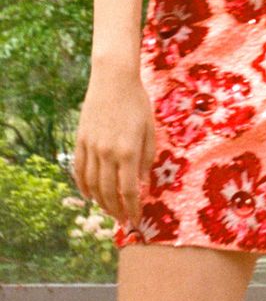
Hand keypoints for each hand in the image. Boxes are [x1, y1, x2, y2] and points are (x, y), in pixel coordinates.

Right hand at [72, 62, 156, 226]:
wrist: (113, 80)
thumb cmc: (138, 102)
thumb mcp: (150, 129)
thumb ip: (147, 157)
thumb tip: (143, 182)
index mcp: (128, 151)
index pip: (128, 190)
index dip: (131, 208)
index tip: (135, 220)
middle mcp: (107, 153)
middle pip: (109, 192)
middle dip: (116, 210)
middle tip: (122, 220)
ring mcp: (91, 147)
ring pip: (92, 184)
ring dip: (100, 202)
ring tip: (108, 210)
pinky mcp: (81, 140)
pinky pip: (79, 170)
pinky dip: (83, 186)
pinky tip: (89, 195)